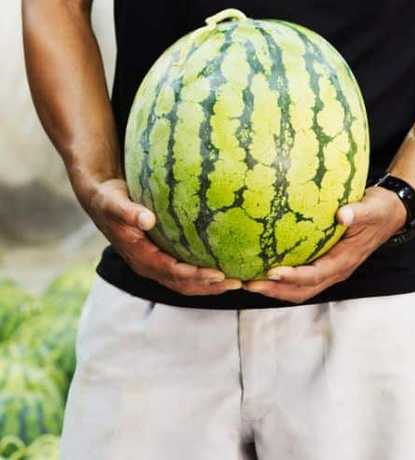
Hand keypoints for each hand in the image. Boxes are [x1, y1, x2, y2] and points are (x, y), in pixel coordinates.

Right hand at [77, 178, 239, 294]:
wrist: (102, 202)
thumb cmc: (109, 200)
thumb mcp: (113, 203)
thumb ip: (127, 212)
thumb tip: (147, 219)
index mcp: (140, 258)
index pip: (172, 272)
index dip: (195, 275)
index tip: (218, 273)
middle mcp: (150, 266)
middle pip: (184, 284)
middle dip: (210, 286)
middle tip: (238, 282)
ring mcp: (157, 265)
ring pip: (187, 282)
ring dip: (212, 285)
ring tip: (240, 281)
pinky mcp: (164, 258)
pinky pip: (187, 272)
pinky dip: (207, 274)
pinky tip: (228, 266)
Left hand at [243, 186, 407, 302]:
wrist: (391, 213)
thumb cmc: (380, 209)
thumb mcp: (372, 208)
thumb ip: (358, 212)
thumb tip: (342, 214)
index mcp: (346, 260)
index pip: (316, 275)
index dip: (294, 276)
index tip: (272, 271)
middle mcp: (337, 270)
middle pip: (303, 291)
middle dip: (276, 291)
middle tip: (249, 284)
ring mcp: (331, 269)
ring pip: (300, 289)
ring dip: (275, 289)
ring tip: (248, 282)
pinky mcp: (325, 263)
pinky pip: (301, 278)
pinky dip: (281, 279)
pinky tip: (263, 268)